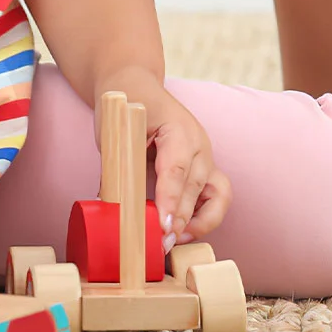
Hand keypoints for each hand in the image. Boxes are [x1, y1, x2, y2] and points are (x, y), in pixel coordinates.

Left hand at [106, 78, 231, 248]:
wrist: (136, 86)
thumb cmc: (123, 108)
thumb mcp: (114, 134)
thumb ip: (117, 169)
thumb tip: (112, 209)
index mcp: (177, 128)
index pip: (176, 168)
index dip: (170, 200)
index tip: (163, 226)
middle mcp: (199, 143)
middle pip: (196, 187)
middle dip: (180, 219)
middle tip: (159, 245)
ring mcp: (206, 156)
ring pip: (218, 194)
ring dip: (201, 222)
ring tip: (177, 241)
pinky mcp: (205, 168)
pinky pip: (218, 196)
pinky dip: (207, 217)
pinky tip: (186, 232)